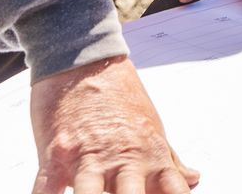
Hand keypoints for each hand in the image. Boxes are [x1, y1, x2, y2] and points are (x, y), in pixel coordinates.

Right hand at [28, 54, 196, 193]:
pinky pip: (47, 188)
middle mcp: (122, 157)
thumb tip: (194, 180)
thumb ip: (169, 160)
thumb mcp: (151, 127)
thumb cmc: (119, 97)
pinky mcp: (56, 153)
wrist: (83, 60)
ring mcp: (87, 156)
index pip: (173, 190)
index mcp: (150, 154)